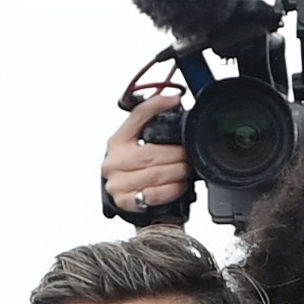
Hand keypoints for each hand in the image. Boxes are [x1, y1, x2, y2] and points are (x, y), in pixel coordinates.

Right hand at [103, 88, 188, 222]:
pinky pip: (155, 195)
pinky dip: (172, 190)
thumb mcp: (134, 141)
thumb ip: (148, 121)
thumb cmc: (129, 166)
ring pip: (156, 174)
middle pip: (152, 153)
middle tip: (188, 154)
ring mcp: (118, 183)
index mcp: (117, 142)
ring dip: (178, 172)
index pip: (137, 116)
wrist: (120, 193)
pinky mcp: (125, 201)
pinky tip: (179, 185)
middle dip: (177, 154)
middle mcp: (114, 161)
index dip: (157, 106)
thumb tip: (173, 101)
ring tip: (186, 170)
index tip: (175, 101)